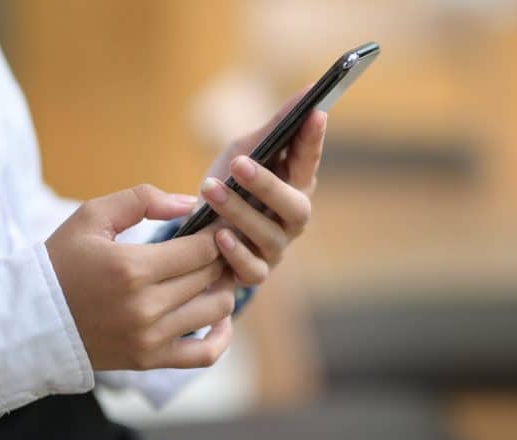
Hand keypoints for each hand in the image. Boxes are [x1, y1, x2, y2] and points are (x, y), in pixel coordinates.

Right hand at [46, 184, 235, 370]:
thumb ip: (141, 200)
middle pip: (211, 275)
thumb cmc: (60, 263)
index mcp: (131, 268)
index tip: (214, 226)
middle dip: (219, 256)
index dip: (216, 234)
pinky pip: (205, 354)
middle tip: (216, 246)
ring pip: (216, 309)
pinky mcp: (150, 360)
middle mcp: (144, 306)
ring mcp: (149, 338)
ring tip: (213, 275)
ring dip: (222, 288)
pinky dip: (221, 336)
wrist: (29, 320)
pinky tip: (217, 316)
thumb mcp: (91, 217)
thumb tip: (189, 204)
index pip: (202, 249)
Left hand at [200, 90, 326, 285]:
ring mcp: (274, 248)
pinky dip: (236, 253)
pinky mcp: (253, 273)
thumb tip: (309, 89)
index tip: (315, 112)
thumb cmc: (232, 185)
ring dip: (239, 212)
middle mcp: (291, 220)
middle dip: (267, 184)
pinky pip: (252, 270)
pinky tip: (218, 236)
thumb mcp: (246, 150)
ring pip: (269, 236)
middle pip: (294, 206)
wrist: (201, 231)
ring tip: (210, 190)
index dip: (314, 139)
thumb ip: (275, 127)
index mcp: (296, 185)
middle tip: (239, 163)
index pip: (310, 161)